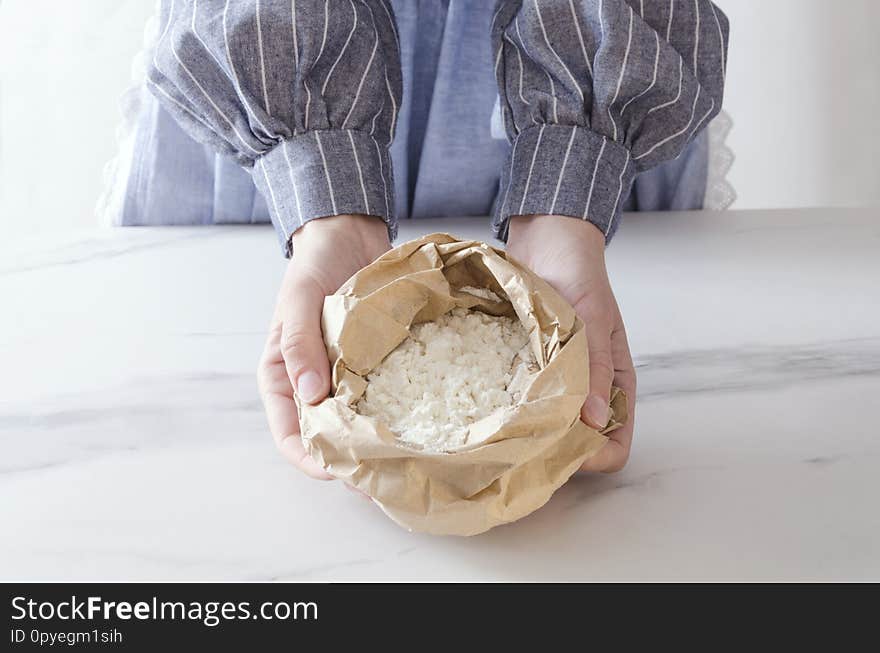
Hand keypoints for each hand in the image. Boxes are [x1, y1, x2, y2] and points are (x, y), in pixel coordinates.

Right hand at [257, 215, 390, 477]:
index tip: (339, 473)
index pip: (289, 435)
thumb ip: (299, 344)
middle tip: (382, 480)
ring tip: (404, 463)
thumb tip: (311, 396)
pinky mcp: (372, 364)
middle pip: (326, 438)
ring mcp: (343, 376)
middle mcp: (312, 384)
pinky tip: (420, 426)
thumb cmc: (312, 265)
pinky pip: (382, 396)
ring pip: (356, 423)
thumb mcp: (297, 299)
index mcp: (281, 377)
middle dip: (350, 463)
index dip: (311, 460)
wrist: (346, 235)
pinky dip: (395, 413)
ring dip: (375, 444)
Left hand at [506, 215, 635, 472]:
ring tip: (505, 425)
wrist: (548, 244)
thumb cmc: (579, 276)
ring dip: (530, 432)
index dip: (594, 457)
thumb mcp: (593, 320)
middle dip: (556, 451)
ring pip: (548, 429)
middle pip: (579, 446)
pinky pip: (523, 403)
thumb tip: (594, 421)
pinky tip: (492, 403)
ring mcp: (558, 384)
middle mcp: (588, 393)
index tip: (563, 448)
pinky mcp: (529, 371)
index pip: (616, 445)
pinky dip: (511, 409)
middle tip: (525, 442)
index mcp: (616, 385)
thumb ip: (596, 369)